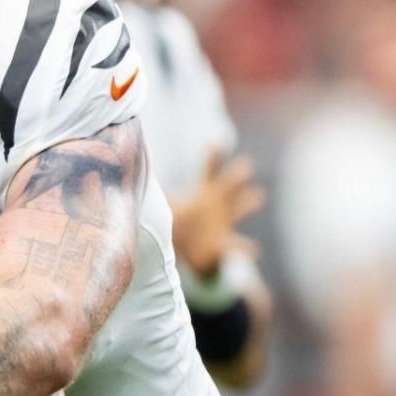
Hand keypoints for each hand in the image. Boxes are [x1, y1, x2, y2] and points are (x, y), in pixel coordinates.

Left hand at [170, 152, 264, 275]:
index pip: (210, 170)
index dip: (212, 156)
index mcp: (207, 193)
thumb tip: (137, 178)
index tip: (214, 143)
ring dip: (248, 202)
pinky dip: (246, 247)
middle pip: (229, 184)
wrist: (191, 252)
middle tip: (245, 164)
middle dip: (237, 175)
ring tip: (258, 195)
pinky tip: (253, 248)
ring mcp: (224, 223)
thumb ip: (158, 196)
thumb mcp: (169, 208)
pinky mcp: (224, 245)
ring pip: (240, 209)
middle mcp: (219, 204)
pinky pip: (238, 246)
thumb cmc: (184, 225)